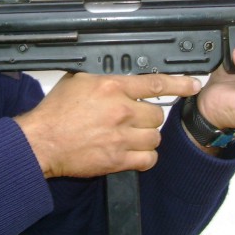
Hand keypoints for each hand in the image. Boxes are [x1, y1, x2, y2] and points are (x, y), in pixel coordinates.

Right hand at [15, 72, 200, 178]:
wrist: (42, 142)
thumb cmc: (55, 112)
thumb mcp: (77, 81)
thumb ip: (103, 77)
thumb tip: (119, 75)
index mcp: (111, 87)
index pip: (155, 83)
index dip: (179, 83)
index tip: (193, 85)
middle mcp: (120, 111)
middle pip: (157, 115)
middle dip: (148, 117)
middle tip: (134, 119)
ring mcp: (121, 137)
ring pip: (155, 137)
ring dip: (147, 137)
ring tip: (132, 136)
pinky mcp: (117, 159)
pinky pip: (148, 159)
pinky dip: (145, 157)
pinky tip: (135, 152)